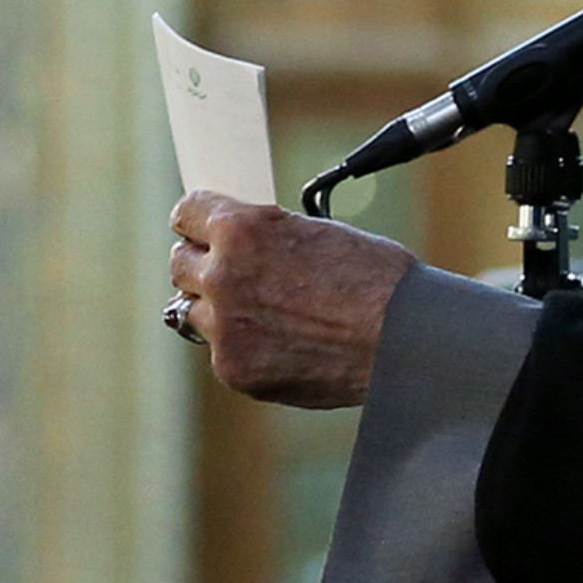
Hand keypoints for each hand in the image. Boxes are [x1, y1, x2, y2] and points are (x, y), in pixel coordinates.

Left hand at [169, 190, 415, 407]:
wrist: (403, 340)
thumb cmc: (377, 279)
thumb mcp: (317, 232)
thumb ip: (266, 238)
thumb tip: (242, 244)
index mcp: (242, 230)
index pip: (187, 213)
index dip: (200, 220)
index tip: (203, 229)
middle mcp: (222, 277)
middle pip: (180, 263)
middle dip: (205, 264)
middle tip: (236, 273)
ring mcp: (224, 329)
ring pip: (194, 312)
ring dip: (221, 309)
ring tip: (268, 313)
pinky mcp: (234, 369)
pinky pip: (222, 351)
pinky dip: (246, 347)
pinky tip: (286, 343)